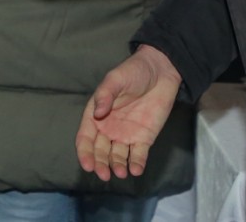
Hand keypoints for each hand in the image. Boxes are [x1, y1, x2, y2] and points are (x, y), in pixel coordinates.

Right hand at [76, 44, 180, 180]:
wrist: (160, 72)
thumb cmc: (133, 72)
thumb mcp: (116, 79)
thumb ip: (105, 94)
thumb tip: (98, 112)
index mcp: (96, 115)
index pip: (85, 138)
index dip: (85, 153)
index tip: (87, 165)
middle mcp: (108, 128)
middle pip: (100, 152)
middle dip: (100, 164)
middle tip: (104, 175)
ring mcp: (126, 135)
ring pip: (117, 156)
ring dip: (117, 166)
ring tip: (121, 172)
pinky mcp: (143, 139)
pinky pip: (138, 155)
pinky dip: (136, 164)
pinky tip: (135, 170)